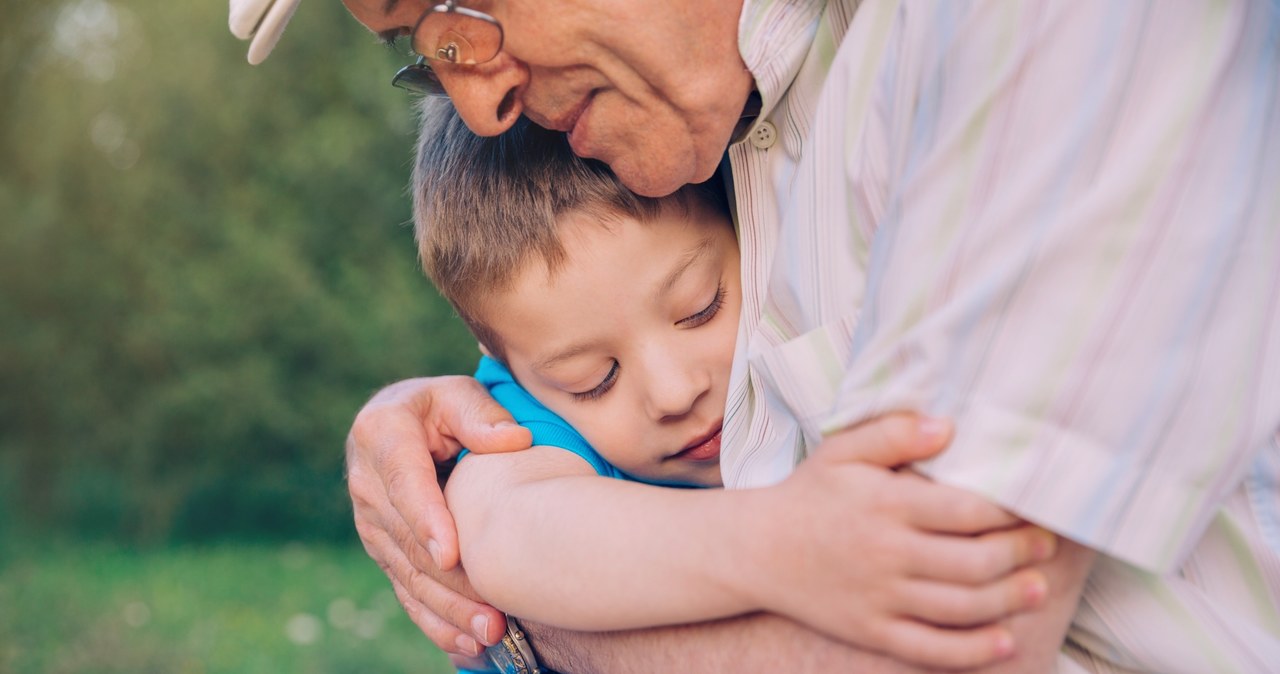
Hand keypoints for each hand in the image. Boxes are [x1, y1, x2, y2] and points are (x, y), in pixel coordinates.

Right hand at [346, 375, 531, 655]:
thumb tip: (514, 440)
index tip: (451, 554)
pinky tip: (468, 645)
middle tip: (493, 609)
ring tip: (491, 632)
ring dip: (448, 609)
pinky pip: (406, 592)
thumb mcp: (456, 394)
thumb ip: (481, 414)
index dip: (426, 520)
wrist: (401, 424)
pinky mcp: (384, 551)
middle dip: (450, 581)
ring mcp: (372, 523)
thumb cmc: (439, 406)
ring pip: (408, 575)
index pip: (404, 483)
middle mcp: (367, 485)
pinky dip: (436, 622)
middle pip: (408, 541)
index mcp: (380, 435)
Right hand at [752, 414, 1056, 668]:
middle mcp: (886, 553)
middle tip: (1045, 546)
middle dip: (1020, 555)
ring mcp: (879, 597)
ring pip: (960, 608)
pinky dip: (973, 651)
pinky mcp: (871, 630)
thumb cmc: (809, 494)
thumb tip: (948, 426)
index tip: (1036, 507)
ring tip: (1036, 589)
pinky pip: (930, 649)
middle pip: (973, 562)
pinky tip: (1003, 643)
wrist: (756, 549)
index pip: (965, 510)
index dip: (1010, 512)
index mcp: (885, 504)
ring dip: (1008, 601)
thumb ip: (894, 433)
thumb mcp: (842, 451)